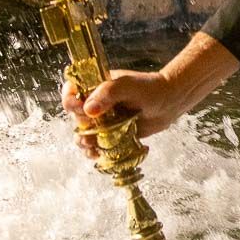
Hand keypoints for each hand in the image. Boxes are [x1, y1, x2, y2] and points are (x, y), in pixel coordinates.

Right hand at [61, 32, 239, 159]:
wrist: (169, 103)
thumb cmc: (150, 88)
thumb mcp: (128, 86)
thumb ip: (108, 93)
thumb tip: (88, 110)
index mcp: (95, 86)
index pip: (71, 91)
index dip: (70, 100)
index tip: (78, 107)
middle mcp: (95, 103)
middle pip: (75, 116)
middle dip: (81, 125)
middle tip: (93, 130)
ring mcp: (102, 120)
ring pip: (83, 134)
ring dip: (84, 142)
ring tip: (93, 145)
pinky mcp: (111, 135)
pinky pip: (96, 146)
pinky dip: (94, 152)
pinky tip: (98, 154)